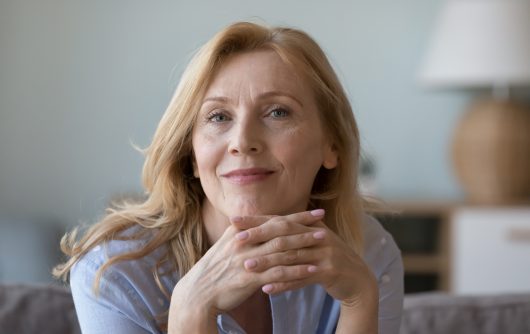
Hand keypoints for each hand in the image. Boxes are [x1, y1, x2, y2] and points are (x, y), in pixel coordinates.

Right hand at [168, 210, 326, 330]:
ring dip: (305, 244)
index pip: (272, 220)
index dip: (295, 216)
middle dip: (303, 225)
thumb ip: (245, 236)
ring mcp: (247, 259)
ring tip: (324, 242)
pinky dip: (297, 270)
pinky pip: (279, 272)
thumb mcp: (227, 246)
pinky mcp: (250, 278)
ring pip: (282, 249)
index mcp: (239, 231)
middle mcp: (244, 242)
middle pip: (279, 230)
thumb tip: (263, 227)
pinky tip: (312, 269)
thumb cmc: (214, 270)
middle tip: (323, 222)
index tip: (314, 212)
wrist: (197, 293)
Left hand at [235, 210, 377, 307]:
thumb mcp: (313, 242)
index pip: (280, 220)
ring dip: (267, 262)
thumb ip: (293, 234)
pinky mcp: (330, 271)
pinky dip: (284, 283)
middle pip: (284, 234)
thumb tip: (265, 226)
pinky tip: (267, 288)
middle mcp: (318, 236)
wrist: (359, 280)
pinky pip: (302, 278)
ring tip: (247, 266)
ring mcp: (326, 253)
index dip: (257, 220)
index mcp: (311, 226)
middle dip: (259, 236)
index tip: (234, 220)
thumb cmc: (329, 260)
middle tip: (236, 241)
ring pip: (291, 256)